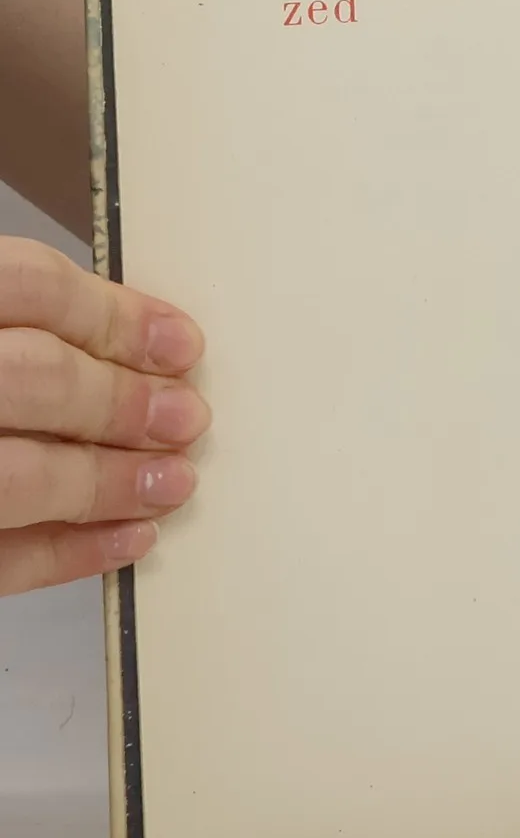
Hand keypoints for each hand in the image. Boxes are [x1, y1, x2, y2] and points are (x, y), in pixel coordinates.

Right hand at [0, 238, 206, 594]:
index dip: (113, 315)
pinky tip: (126, 539)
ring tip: (171, 482)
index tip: (179, 344)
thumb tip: (131, 343)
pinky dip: (65, 552)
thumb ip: (12, 326)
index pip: (22, 285)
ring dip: (107, 482)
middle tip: (184, 419)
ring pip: (13, 474)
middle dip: (120, 403)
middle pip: (30, 377)